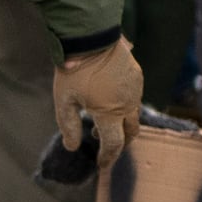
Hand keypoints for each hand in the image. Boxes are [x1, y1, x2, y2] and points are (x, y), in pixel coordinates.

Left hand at [52, 37, 144, 165]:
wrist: (90, 36)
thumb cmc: (74, 70)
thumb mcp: (64, 101)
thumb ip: (68, 126)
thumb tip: (71, 147)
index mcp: (110, 114)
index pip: (114, 144)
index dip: (108, 157)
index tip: (101, 164)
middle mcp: (128, 104)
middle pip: (131, 132)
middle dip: (120, 142)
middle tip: (104, 144)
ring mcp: (135, 89)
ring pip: (133, 114)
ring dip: (120, 122)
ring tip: (101, 117)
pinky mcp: (137, 75)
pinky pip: (134, 96)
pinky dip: (123, 105)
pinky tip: (108, 97)